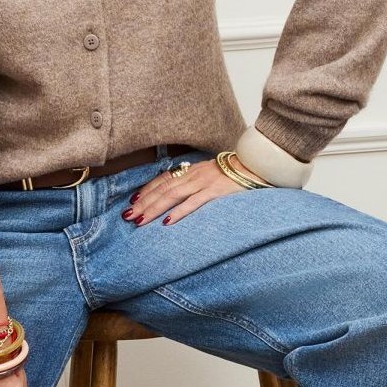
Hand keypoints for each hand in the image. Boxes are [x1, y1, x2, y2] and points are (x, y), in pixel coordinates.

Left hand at [122, 155, 265, 227]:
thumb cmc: (235, 173)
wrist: (258, 165)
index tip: (133, 201)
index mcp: (192, 170)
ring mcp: (204, 182)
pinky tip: (167, 222)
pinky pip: (194, 203)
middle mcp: (194, 174)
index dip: (147, 190)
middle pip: (163, 189)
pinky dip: (179, 212)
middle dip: (144, 203)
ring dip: (154, 208)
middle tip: (128, 215)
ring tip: (140, 220)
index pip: (163, 180)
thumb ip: (194, 181)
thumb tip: (179, 194)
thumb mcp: (210, 173)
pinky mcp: (216, 191)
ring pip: (173, 196)